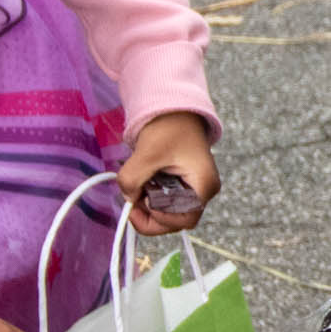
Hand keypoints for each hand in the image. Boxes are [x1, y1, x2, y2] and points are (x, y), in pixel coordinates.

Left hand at [120, 110, 218, 237]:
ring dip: (149, 207)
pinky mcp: (185, 186)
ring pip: (170, 213)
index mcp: (203, 186)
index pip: (182, 219)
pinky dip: (151, 199)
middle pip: (176, 221)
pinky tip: (143, 184)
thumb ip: (132, 179)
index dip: (157, 218)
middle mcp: (203, 192)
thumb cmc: (169, 128)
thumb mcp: (147, 153)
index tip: (137, 203)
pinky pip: (168, 203)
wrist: (175, 111)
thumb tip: (127, 198)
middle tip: (132, 200)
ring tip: (137, 188)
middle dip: (150, 215)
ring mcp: (195, 190)